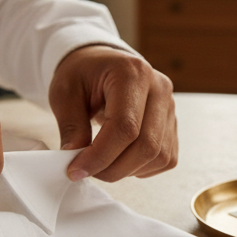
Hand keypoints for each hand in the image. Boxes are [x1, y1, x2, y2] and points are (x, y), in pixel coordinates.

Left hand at [49, 45, 176, 180]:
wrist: (101, 65)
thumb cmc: (82, 74)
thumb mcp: (64, 93)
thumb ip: (71, 126)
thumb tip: (77, 160)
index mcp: (132, 73)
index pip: (125, 126)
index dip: (101, 155)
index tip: (76, 169)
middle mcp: (159, 88)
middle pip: (147, 145)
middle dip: (114, 168)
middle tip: (86, 171)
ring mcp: (170, 107)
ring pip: (159, 156)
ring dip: (127, 170)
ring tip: (102, 164)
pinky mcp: (173, 124)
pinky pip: (166, 158)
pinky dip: (142, 168)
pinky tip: (120, 159)